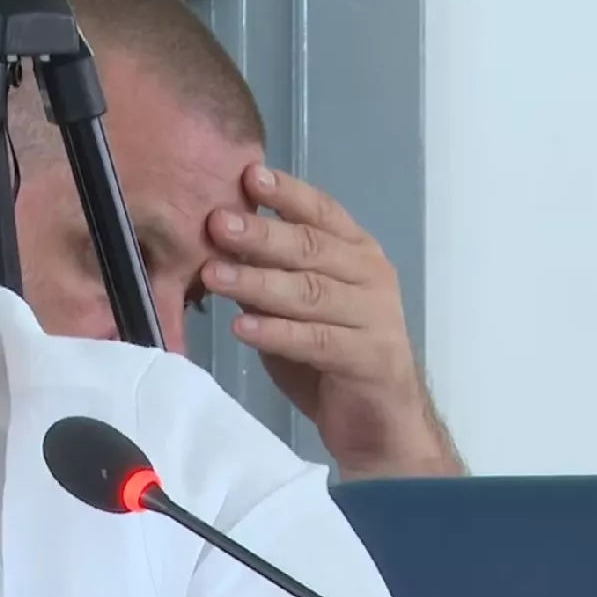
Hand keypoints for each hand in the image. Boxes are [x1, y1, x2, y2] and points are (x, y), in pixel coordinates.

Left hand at [202, 166, 463, 479]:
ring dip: (258, 283)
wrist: (381, 422)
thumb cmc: (332, 356)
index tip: (249, 175)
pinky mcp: (369, 359)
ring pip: (311, 293)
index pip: (323, 213)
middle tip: (218, 223)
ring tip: (215, 276)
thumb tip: (217, 241)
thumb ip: (268, 274)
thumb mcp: (296, 307)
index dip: (288, 194)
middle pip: (313, 249)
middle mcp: (371, 277)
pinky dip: (277, 333)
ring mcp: (375, 318)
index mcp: (357, 254)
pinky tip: (242, 327)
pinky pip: (316, 341)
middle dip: (263, 234)